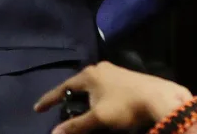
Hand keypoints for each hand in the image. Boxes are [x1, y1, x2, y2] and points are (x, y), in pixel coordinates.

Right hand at [34, 62, 193, 133]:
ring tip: (79, 110)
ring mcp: (115, 71)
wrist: (159, 98)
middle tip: (59, 109)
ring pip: (93, 85)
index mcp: (90, 75)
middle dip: (69, 97)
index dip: (50, 99)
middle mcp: (100, 68)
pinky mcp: (126, 77)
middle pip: (78, 84)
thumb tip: (54, 133)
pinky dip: (97, 97)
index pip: (63, 87)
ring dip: (84, 98)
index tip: (37, 109)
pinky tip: (100, 106)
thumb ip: (75, 125)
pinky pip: (104, 87)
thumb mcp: (98, 118)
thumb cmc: (125, 106)